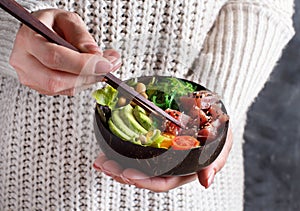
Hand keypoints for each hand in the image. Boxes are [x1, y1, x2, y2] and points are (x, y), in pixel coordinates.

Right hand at [9, 9, 120, 95]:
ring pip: (64, 89)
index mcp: (28, 40)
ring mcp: (30, 78)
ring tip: (106, 66)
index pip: (54, 58)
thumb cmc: (51, 24)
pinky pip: (67, 91)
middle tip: (110, 66)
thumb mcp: (67, 19)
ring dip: (90, 80)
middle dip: (89, 75)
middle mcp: (24, 62)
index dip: (83, 64)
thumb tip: (95, 54)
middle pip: (57, 80)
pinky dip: (85, 82)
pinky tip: (94, 72)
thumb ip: (81, 35)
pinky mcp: (40, 87)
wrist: (38, 33)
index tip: (105, 64)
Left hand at [93, 129, 232, 191]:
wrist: (210, 112)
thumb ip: (215, 162)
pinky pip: (133, 148)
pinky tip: (105, 149)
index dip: (144, 181)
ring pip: (135, 164)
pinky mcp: (152, 141)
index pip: (162, 182)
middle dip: (122, 173)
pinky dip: (118, 149)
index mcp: (182, 170)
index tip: (127, 174)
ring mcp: (158, 154)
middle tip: (104, 165)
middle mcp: (168, 165)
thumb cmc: (216, 129)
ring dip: (115, 164)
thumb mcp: (220, 143)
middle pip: (143, 176)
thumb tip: (206, 181)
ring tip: (99, 160)